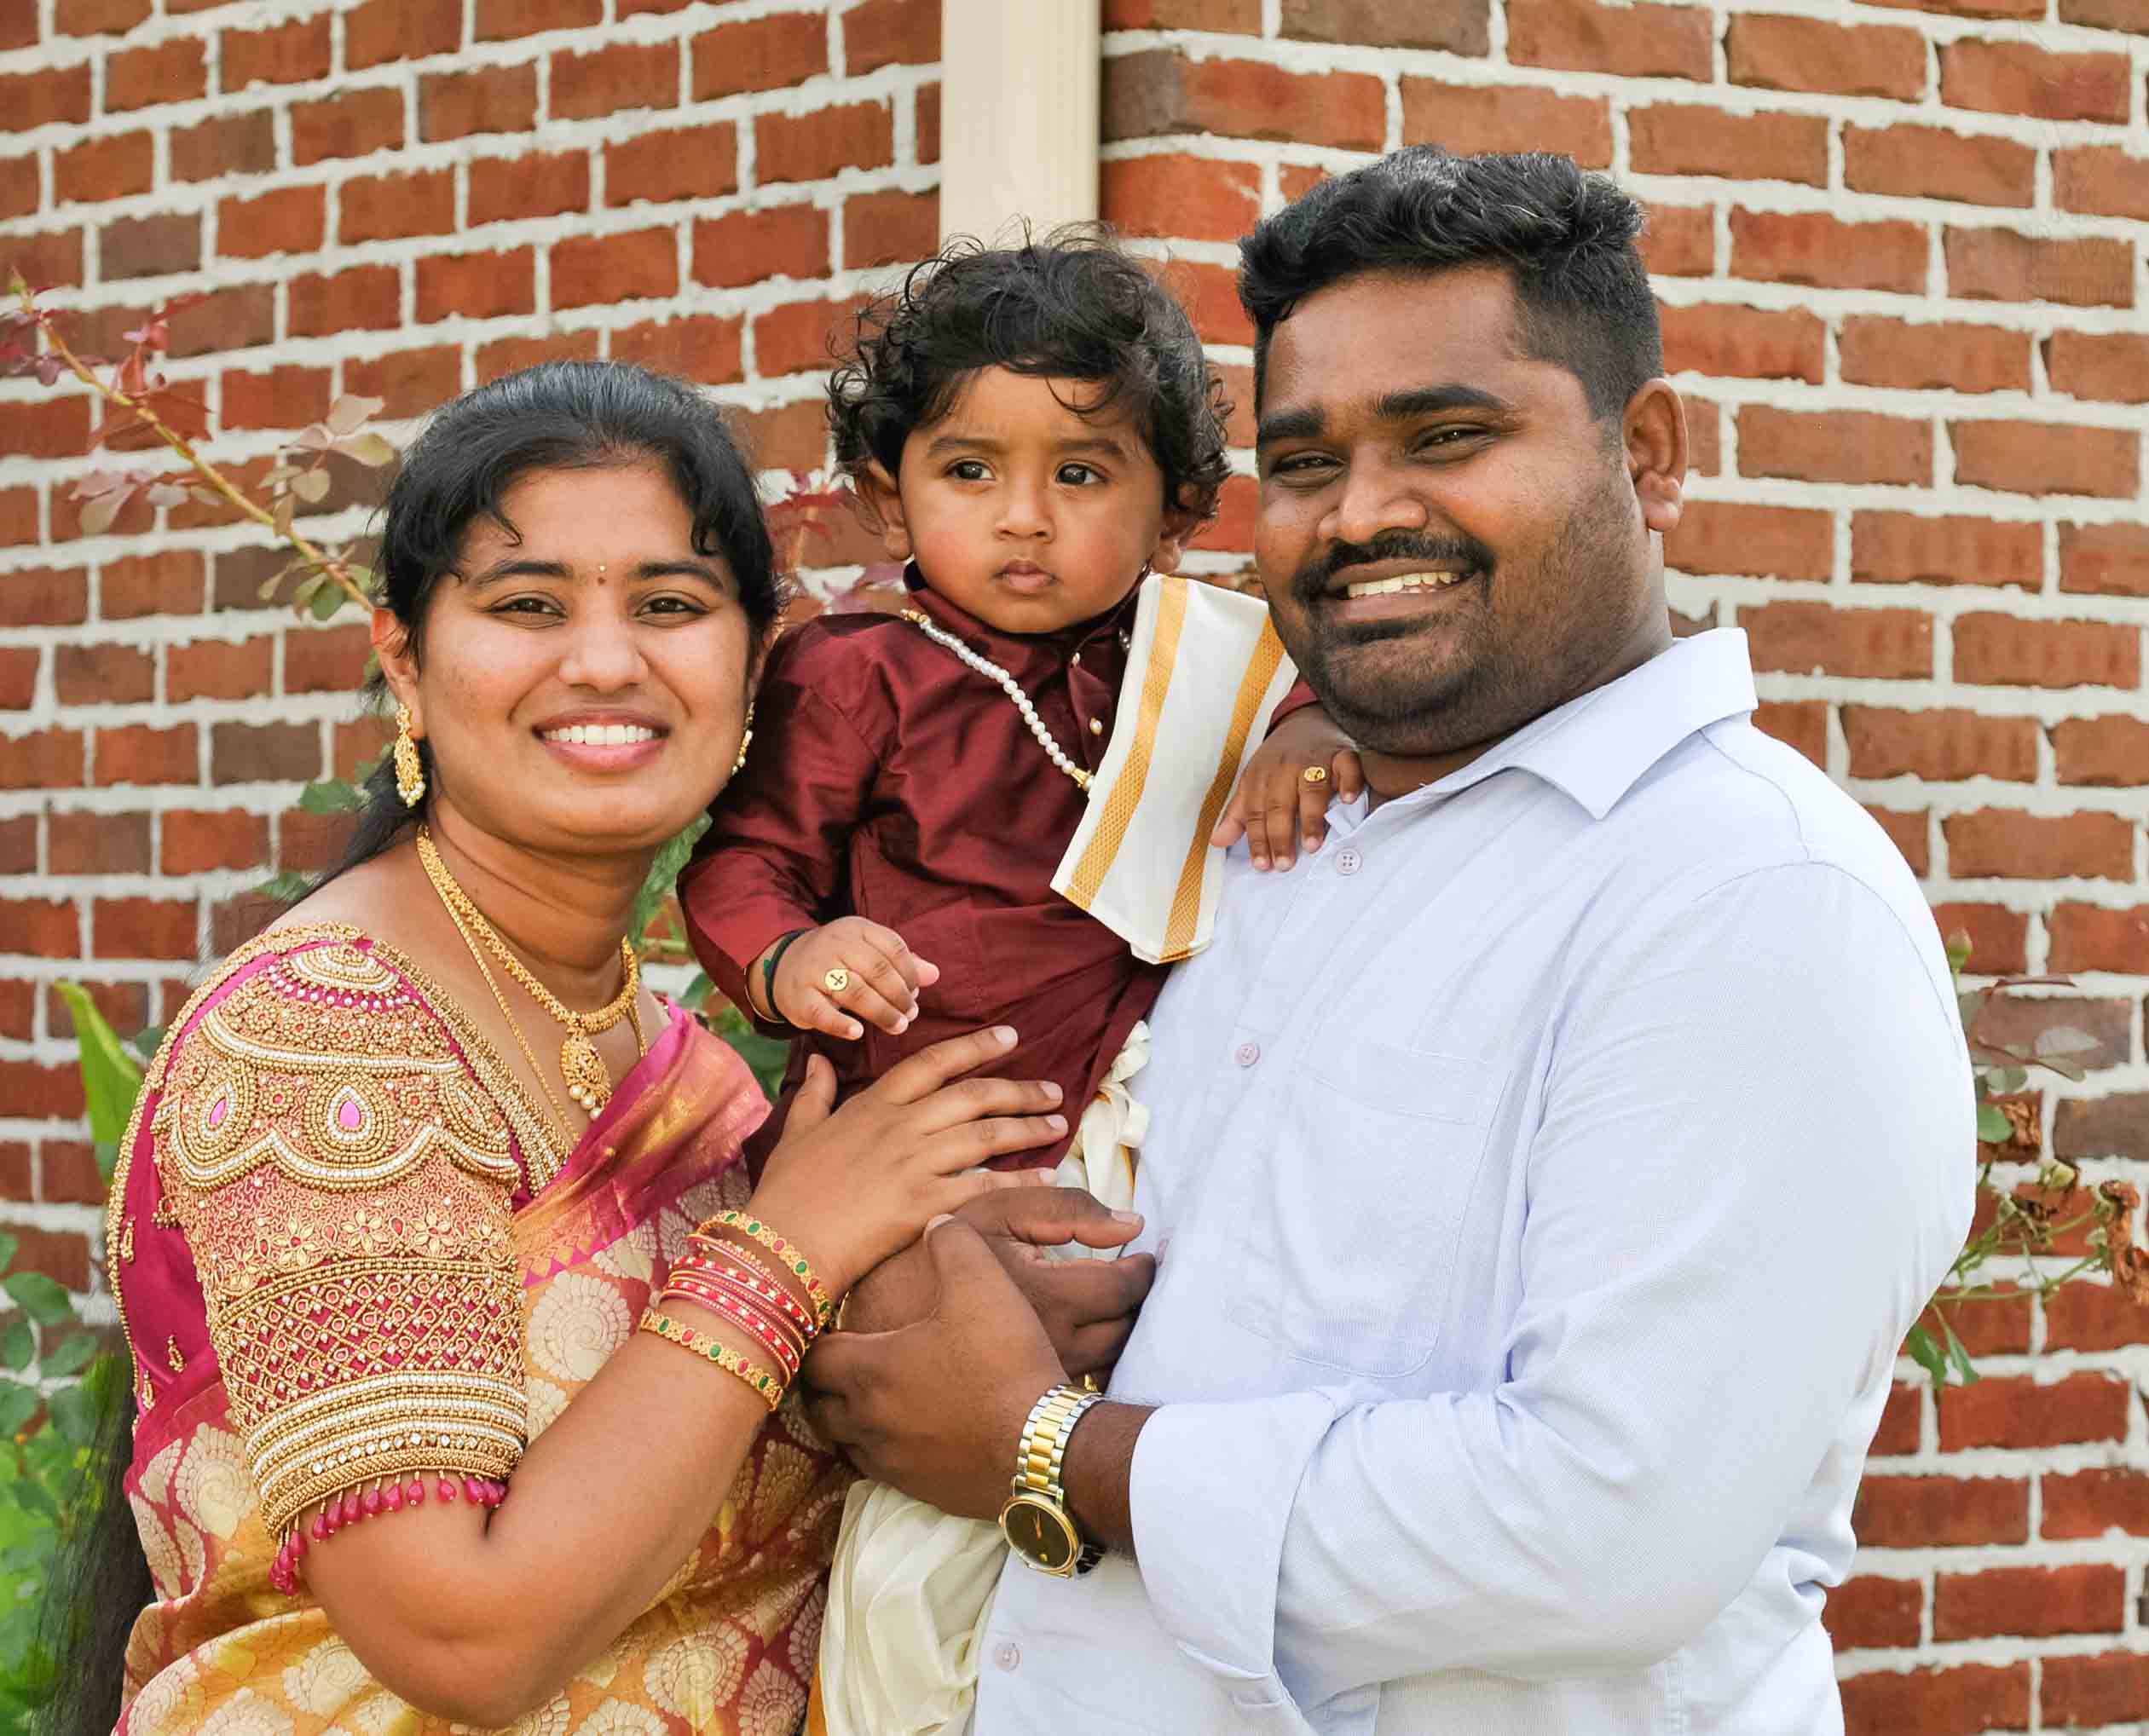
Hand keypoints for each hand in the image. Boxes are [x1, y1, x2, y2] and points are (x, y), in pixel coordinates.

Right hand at [747, 1030, 1061, 1294]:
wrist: (782, 1244)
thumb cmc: (787, 1192)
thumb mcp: (796, 1132)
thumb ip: (814, 1093)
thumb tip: (819, 1059)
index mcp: (874, 1105)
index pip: (934, 1063)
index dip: (976, 1047)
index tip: (1010, 1037)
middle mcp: (901, 1126)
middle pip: (974, 1095)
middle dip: (1020, 1090)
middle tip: (1054, 1089)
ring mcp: (915, 1163)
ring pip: (986, 1135)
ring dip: (1028, 1127)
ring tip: (1059, 1124)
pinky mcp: (925, 1203)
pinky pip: (984, 1186)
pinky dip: (1019, 1181)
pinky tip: (1045, 1178)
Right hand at [769, 917, 939, 1039]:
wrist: (783, 966)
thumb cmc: (837, 961)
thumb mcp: (867, 951)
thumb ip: (900, 962)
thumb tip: (934, 974)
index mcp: (856, 929)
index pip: (892, 947)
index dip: (910, 973)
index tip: (916, 994)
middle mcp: (834, 945)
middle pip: (877, 970)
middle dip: (899, 995)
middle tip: (911, 1015)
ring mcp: (814, 970)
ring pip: (855, 992)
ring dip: (882, 1012)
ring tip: (898, 1026)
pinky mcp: (799, 997)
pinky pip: (822, 1013)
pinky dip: (841, 1024)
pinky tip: (857, 1033)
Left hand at [806, 1217, 1068, 1520]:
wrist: (1046, 1445)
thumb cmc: (1004, 1362)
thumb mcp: (983, 1283)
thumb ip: (952, 1243)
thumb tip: (935, 1225)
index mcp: (870, 1369)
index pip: (813, 1358)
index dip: (816, 1340)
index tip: (827, 1328)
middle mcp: (868, 1422)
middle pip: (818, 1408)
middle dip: (824, 1385)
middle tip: (840, 1364)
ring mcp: (893, 1463)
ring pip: (846, 1443)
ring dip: (850, 1420)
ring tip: (870, 1397)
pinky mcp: (921, 1490)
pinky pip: (882, 1471)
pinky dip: (883, 1449)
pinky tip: (910, 1430)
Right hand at [835, 1188, 1154, 1377]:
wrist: (868, 1338)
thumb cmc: (924, 1266)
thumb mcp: (988, 1214)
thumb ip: (1063, 1208)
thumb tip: (1131, 1223)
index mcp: (1053, 1297)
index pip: (1127, 1287)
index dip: (1143, 1269)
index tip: (1144, 1256)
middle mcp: (1057, 1348)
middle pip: (1126, 1330)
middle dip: (1135, 1303)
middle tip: (1133, 1281)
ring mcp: (1038, 1385)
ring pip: (1107, 1363)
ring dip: (1115, 1334)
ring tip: (1108, 1310)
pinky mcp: (1021, 1410)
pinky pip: (1076, 1389)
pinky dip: (1086, 1362)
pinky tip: (1072, 1342)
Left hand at [1212, 705, 1363, 870]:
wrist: (1305, 722)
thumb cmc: (1277, 762)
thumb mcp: (1253, 783)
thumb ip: (1238, 814)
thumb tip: (1218, 842)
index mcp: (1261, 777)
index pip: (1256, 812)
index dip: (1258, 840)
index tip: (1262, 865)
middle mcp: (1285, 768)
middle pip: (1280, 804)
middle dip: (1281, 835)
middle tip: (1284, 864)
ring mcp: (1315, 760)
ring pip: (1311, 789)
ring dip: (1311, 818)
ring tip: (1311, 845)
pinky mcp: (1342, 754)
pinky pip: (1347, 767)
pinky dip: (1349, 782)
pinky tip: (1347, 801)